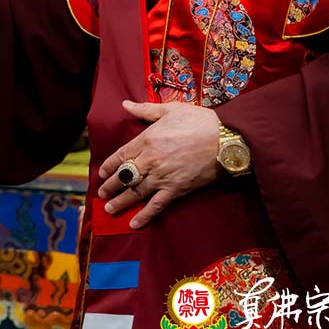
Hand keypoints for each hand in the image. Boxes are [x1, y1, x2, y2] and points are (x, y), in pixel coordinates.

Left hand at [96, 101, 221, 228]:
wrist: (227, 140)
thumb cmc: (200, 121)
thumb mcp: (172, 109)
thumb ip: (146, 109)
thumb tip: (125, 104)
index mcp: (146, 140)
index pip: (121, 155)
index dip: (109, 166)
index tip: (102, 173)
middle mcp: (150, 160)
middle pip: (124, 176)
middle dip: (110, 186)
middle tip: (101, 194)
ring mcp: (162, 177)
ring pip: (135, 192)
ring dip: (121, 202)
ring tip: (109, 210)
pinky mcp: (177, 190)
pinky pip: (156, 206)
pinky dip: (144, 216)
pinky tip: (134, 223)